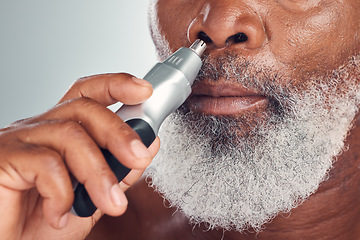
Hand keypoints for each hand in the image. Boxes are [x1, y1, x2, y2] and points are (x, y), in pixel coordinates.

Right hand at [0, 73, 159, 239]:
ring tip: (111, 204)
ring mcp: (19, 141)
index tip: (144, 91)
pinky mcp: (3, 159)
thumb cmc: (41, 224)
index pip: (87, 95)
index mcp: (61, 133)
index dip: (115, 85)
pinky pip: (45, 164)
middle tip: (139, 158)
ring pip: (70, 136)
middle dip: (118, 132)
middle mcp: (39, 129)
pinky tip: (62, 213)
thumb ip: (120, 170)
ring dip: (99, 173)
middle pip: (84, 108)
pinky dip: (63, 193)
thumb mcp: (93, 196)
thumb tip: (149, 144)